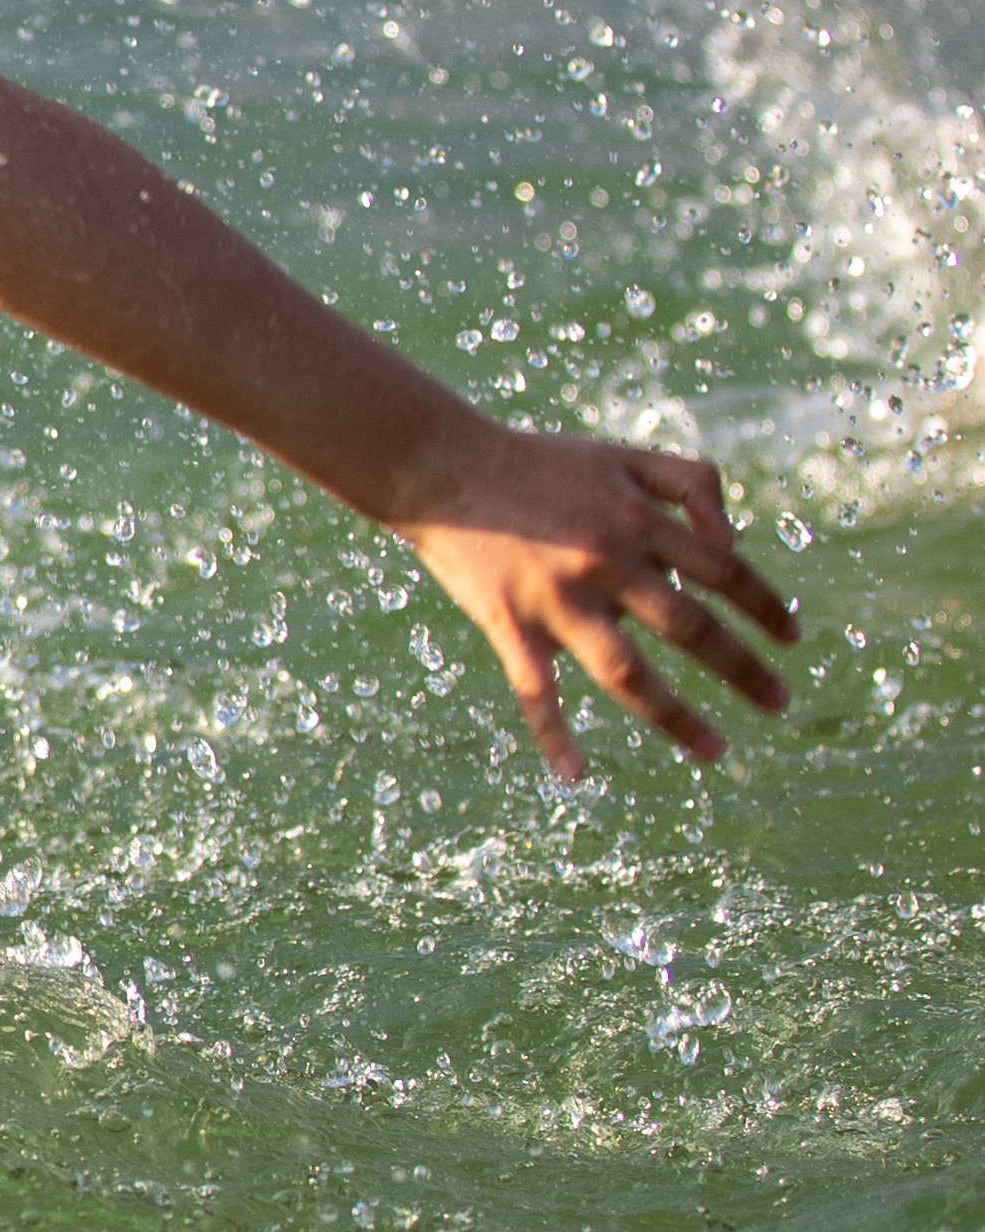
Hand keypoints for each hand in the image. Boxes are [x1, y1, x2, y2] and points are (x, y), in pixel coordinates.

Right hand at [387, 423, 799, 780]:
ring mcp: (555, 599)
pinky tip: (576, 774)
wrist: (440, 464)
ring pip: (626, 672)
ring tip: (716, 750)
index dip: (766, 606)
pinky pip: (536, 689)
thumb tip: (733, 542)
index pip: (724, 571)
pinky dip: (554, 734)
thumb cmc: (535, 462)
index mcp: (635, 520)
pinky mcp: (508, 623)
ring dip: (676, 717)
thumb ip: (691, 483)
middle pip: (690, 628)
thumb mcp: (622, 456)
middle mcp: (604, 563)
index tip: (792, 637)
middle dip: (744, 670)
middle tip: (780, 703)